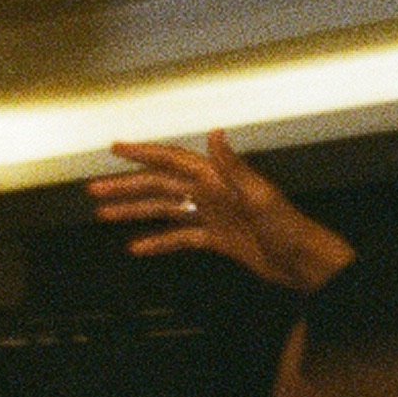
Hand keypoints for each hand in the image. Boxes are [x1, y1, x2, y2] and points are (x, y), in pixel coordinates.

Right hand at [89, 129, 353, 292]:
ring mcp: (212, 216)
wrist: (303, 262)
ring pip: (164, 210)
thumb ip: (233, 166)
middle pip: (159, 186)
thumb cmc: (288, 227)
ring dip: (134, 211)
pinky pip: (179, 237)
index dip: (143, 153)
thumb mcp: (260, 196)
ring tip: (103, 215)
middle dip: (126, 187)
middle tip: (94, 190)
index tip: (115, 148)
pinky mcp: (216, 239)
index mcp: (217, 179)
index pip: (172, 161)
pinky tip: (136, 247)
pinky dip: (158, 241)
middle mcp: (211, 193)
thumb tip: (216, 134)